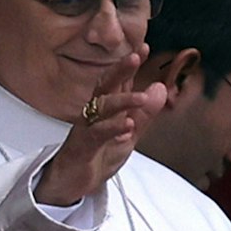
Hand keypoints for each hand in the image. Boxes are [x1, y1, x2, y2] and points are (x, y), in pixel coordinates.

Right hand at [35, 49, 167, 204]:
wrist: (69, 184)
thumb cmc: (96, 156)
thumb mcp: (128, 135)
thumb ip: (145, 114)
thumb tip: (160, 88)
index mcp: (105, 109)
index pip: (118, 82)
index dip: (130, 65)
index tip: (143, 47)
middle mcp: (93, 114)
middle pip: (105, 87)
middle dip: (120, 71)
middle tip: (135, 56)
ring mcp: (86, 129)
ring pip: (100, 109)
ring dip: (121, 101)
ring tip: (141, 97)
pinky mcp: (81, 148)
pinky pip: (96, 135)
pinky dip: (112, 129)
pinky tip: (126, 125)